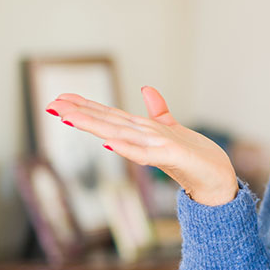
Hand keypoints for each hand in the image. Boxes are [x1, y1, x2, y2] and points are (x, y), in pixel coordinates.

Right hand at [45, 86, 238, 205]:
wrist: (218, 180)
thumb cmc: (195, 158)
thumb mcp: (174, 127)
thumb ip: (158, 110)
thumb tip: (146, 89)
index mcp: (142, 132)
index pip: (109, 115)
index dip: (86, 106)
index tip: (60, 97)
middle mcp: (143, 140)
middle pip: (107, 124)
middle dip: (79, 114)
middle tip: (51, 105)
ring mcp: (155, 150)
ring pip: (119, 135)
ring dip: (94, 127)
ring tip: (69, 117)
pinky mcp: (171, 159)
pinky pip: (144, 153)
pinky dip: (127, 148)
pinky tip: (109, 143)